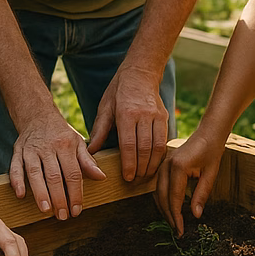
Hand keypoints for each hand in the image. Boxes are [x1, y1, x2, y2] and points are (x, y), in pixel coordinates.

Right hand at [10, 109, 104, 218]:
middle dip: (59, 198)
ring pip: (35, 173)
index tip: (76, 211)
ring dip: (40, 193)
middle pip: (54, 176)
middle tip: (62, 216)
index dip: (75, 193)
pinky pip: (15, 167)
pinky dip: (17, 181)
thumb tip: (101, 177)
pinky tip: (21, 195)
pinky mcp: (17, 151)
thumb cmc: (61, 133)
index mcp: (66, 145)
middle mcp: (48, 147)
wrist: (37, 114)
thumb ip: (87, 161)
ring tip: (46, 210)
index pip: (72, 173)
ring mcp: (31, 149)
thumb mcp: (77, 142)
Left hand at [88, 66, 169, 181]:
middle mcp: (144, 115)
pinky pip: (164, 140)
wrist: (141, 72)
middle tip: (135, 182)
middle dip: (141, 169)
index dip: (129, 164)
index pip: (129, 144)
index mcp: (126, 113)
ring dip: (152, 165)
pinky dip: (160, 155)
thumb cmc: (118, 91)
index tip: (127, 178)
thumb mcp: (105, 108)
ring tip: (144, 177)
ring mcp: (157, 115)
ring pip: (157, 147)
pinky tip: (154, 164)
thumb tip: (89, 152)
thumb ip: (99, 131)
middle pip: (144, 149)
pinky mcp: (165, 116)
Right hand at [153, 130, 225, 234]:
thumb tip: (196, 215)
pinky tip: (171, 209)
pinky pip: (158, 186)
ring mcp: (163, 165)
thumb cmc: (211, 152)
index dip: (176, 216)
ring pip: (157, 193)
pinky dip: (163, 200)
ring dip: (164, 209)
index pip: (173, 198)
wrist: (207, 134)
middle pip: (162, 197)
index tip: (180, 230)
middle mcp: (166, 166)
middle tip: (177, 231)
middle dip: (169, 216)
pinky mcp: (163, 166)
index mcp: (178, 167)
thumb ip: (202, 195)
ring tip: (174, 223)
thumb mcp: (210, 174)